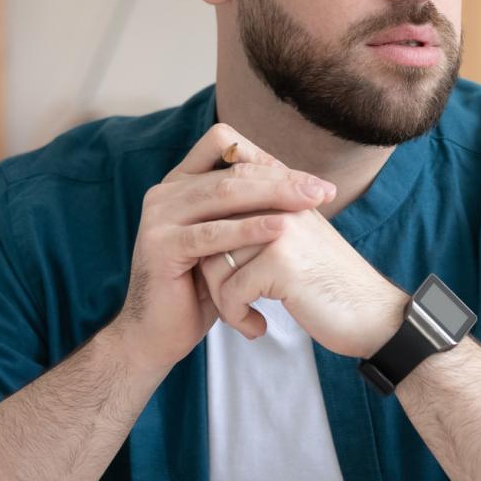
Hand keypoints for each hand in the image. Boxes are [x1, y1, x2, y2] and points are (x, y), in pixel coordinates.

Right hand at [107, 124, 333, 372]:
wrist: (158, 334)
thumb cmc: (200, 288)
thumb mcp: (227, 241)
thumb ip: (247, 210)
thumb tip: (301, 184)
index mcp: (181, 184)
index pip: (225, 145)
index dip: (268, 156)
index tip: (311, 180)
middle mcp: (166, 192)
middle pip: (233, 171)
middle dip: (284, 179)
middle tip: (322, 191)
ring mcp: (159, 216)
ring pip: (224, 194)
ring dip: (274, 196)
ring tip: (310, 203)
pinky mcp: (161, 245)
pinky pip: (212, 233)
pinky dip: (249, 228)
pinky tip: (280, 229)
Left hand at [211, 204, 407, 358]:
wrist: (374, 315)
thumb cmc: (332, 284)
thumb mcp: (301, 239)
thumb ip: (266, 220)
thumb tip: (215, 218)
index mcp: (286, 193)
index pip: (224, 197)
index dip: (210, 233)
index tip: (216, 268)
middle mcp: (281, 203)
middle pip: (209, 232)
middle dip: (209, 273)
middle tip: (229, 301)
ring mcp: (280, 230)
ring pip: (212, 263)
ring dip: (222, 300)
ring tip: (243, 316)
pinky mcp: (279, 263)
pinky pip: (229, 291)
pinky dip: (236, 316)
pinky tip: (257, 328)